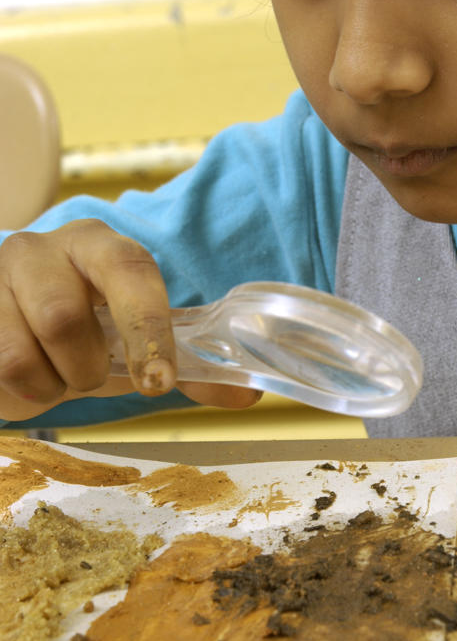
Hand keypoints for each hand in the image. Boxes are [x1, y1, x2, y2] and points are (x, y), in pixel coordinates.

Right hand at [0, 220, 260, 421]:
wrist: (7, 333)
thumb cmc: (81, 336)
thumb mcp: (134, 349)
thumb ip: (189, 369)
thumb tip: (249, 395)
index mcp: (100, 245)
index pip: (130, 270)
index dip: (147, 326)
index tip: (158, 381)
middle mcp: (43, 247)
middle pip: (65, 317)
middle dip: (84, 368)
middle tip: (87, 375)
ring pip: (24, 348)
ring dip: (49, 382)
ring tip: (52, 374)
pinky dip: (20, 391)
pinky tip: (23, 377)